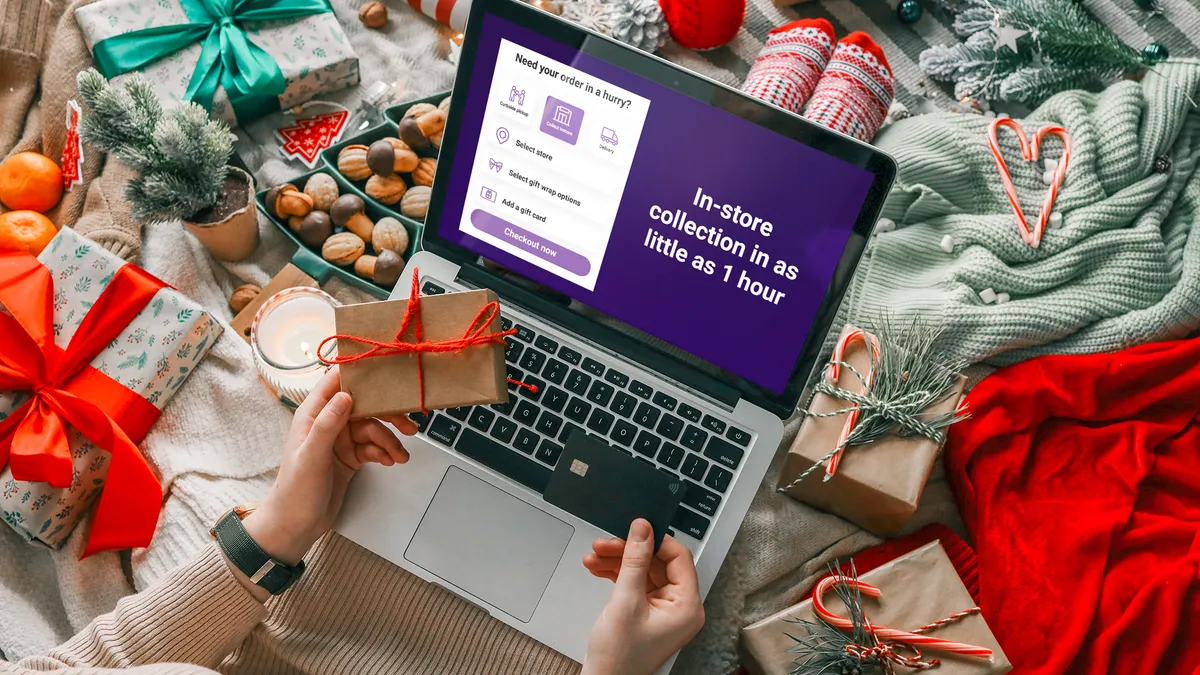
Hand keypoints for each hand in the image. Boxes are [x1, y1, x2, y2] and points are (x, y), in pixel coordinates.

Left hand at [242, 367, 416, 565]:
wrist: (296, 526)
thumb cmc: (295, 492)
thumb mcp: (311, 457)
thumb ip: (327, 425)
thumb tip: (346, 396)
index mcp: (312, 415)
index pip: (336, 382)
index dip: (360, 374)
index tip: (386, 372)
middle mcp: (328, 423)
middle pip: (363, 406)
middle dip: (387, 414)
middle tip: (408, 425)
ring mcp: (340, 440)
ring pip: (373, 428)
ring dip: (389, 440)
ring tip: (400, 456)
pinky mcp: (350, 456)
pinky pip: (373, 447)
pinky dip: (385, 452)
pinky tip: (391, 461)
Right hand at [580, 519, 704, 674]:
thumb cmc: (619, 656)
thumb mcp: (626, 601)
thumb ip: (635, 561)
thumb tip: (643, 529)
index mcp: (687, 606)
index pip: (679, 558)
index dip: (656, 540)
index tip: (636, 527)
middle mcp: (680, 607)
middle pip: (658, 562)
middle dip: (629, 551)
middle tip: (605, 543)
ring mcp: (664, 609)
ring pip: (644, 571)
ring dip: (618, 561)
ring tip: (594, 556)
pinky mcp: (648, 611)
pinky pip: (636, 583)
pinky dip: (617, 574)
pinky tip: (598, 568)